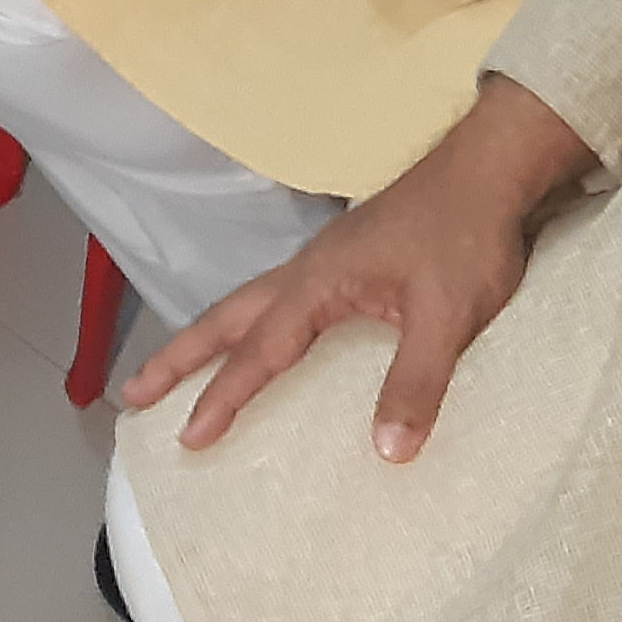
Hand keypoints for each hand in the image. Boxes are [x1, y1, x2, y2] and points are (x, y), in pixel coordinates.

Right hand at [118, 78, 588, 460]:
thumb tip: (387, 452)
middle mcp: (307, 271)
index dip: (222, 396)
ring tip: (176, 367)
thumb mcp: (447, 316)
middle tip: (134, 393)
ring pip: (248, 305)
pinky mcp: (345, 260)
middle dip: (178, 357)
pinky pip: (278, 300)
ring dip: (208, 338)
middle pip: (226, 317)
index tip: (188, 437)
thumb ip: (415, 381)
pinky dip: (251, 326)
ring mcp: (324, 262)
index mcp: (319, 283)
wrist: (488, 169)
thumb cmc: (465, 237)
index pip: (260, 351)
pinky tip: (266, 339)